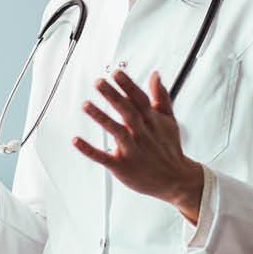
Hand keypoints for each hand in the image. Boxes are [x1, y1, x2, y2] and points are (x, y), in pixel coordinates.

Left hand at [76, 71, 206, 221]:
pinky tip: (76, 141)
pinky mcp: (122, 166)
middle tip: (99, 82)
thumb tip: (155, 75)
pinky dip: (90, 150)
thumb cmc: (169, 148)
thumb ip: (161, 96)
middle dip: (113, 96)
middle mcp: (142, 134)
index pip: (140, 99)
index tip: (117, 73)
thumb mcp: (169, 120)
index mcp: (152, 121)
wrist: (176, 180)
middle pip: (128, 112)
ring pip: (117, 132)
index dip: (128, 86)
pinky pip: (104, 157)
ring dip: (101, 118)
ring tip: (86, 105)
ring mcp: (132, 150)